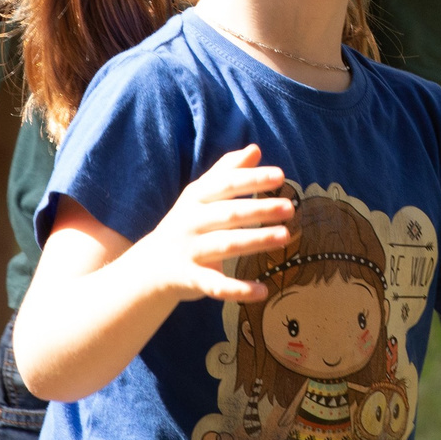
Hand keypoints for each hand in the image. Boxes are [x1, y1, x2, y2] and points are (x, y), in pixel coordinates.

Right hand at [120, 145, 294, 304]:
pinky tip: (263, 291)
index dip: (252, 179)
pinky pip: (216, 285)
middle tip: (289, 208)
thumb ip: (227, 171)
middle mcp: (191, 221)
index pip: (226, 184)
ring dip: (256, 240)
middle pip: (229, 213)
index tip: (281, 176)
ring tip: (285, 236)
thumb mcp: (200, 195)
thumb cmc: (186, 224)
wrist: (150, 267)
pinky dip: (238, 289)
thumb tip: (254, 148)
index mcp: (196, 198)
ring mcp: (190, 251)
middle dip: (260, 209)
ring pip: (226, 245)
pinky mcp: (192, 278)